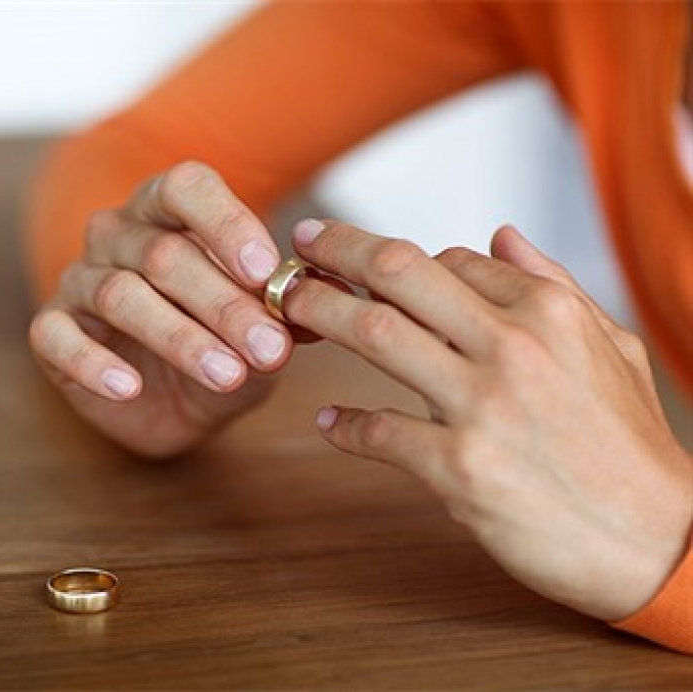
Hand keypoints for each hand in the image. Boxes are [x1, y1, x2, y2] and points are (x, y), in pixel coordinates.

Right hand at [29, 162, 294, 457]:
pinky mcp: (51, 329)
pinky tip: (128, 388)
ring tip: (226, 375)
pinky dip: (93, 363)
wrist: (175, 403)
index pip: (187, 188)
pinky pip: (58, 337)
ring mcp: (80, 279)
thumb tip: (313, 301)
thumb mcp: (263, 329)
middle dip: (222, 305)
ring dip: (179, 338)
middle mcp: (117, 234)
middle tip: (268, 349)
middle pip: (163, 254)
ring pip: (120, 294)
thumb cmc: (221, 346)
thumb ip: (282, 312)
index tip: (264, 271)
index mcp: (168, 212)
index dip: (226, 224)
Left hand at [285, 219, 692, 620]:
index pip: (448, 260)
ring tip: (284, 309)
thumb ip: (550, 285)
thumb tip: (498, 234)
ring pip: (373, 334)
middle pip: (396, 274)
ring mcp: (481, 406)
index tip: (359, 262)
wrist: (659, 542)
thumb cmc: (632, 447)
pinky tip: (328, 423)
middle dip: (335, 252)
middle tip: (297, 250)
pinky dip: (343, 425)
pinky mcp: (459, 468)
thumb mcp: (611, 347)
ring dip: (318, 313)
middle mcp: (511, 345)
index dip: (396, 260)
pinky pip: (377, 432)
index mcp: (547, 311)